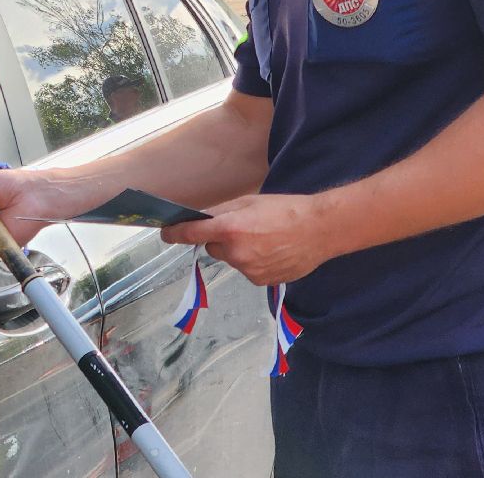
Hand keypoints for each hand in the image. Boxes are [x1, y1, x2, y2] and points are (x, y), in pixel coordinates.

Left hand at [160, 193, 333, 285]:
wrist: (319, 230)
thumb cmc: (284, 209)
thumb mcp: (249, 202)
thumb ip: (222, 212)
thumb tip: (201, 219)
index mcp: (230, 229)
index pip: (191, 234)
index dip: (175, 234)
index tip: (164, 234)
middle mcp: (236, 253)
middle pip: (213, 248)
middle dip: (221, 239)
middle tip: (244, 228)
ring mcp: (249, 270)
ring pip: (231, 259)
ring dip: (238, 251)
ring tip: (263, 239)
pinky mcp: (261, 281)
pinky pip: (247, 270)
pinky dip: (253, 262)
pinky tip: (271, 252)